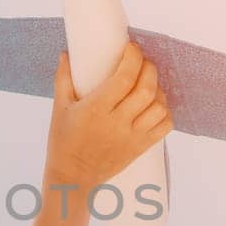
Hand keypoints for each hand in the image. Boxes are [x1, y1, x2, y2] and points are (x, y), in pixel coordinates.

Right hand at [43, 42, 172, 190]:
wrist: (72, 177)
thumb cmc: (63, 141)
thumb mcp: (59, 108)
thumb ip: (63, 79)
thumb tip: (66, 53)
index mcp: (96, 109)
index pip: (124, 77)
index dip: (133, 57)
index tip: (131, 47)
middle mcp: (117, 122)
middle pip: (146, 89)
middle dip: (149, 68)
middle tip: (141, 61)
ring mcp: (131, 137)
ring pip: (159, 107)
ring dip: (158, 90)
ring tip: (147, 84)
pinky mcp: (140, 148)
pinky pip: (164, 127)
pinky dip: (165, 112)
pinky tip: (154, 105)